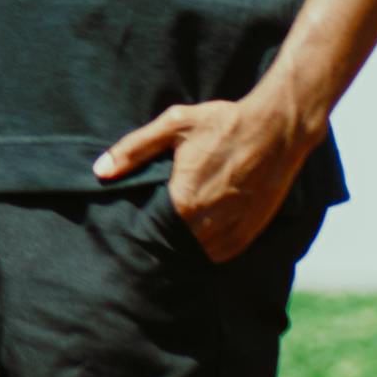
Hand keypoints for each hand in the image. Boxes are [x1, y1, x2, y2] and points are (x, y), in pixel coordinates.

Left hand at [92, 84, 320, 259]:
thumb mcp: (173, 126)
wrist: (276, 128)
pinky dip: (210, 247)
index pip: (151, 231)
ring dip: (187, 245)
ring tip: (177, 229)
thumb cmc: (223, 123)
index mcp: (184, 202)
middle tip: (155, 227)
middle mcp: (209, 224)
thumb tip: (100, 171)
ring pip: (199, 252)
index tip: (135, 225)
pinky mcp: (252, 231)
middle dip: (163, 238)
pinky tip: (201, 231)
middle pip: (175, 245)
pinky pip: (223, 253)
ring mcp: (233, 230)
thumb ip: (133, 150)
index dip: (142, 229)